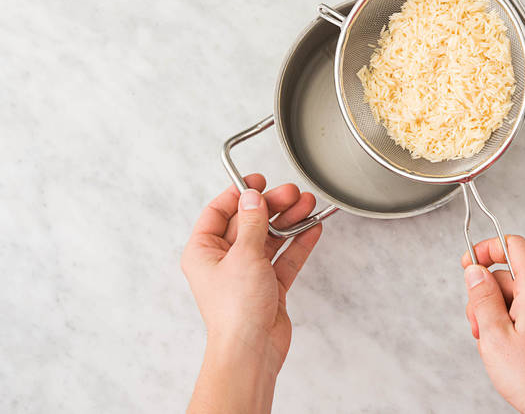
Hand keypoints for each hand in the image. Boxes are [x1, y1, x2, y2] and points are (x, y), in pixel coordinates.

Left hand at [182, 174, 321, 413]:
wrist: (252, 351)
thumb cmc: (236, 311)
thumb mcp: (243, 255)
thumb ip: (251, 222)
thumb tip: (252, 198)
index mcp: (203, 252)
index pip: (218, 212)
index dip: (238, 194)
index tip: (258, 181)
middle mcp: (224, 261)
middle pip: (248, 223)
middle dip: (272, 206)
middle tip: (292, 193)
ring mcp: (247, 274)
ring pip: (269, 239)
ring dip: (289, 222)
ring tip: (308, 205)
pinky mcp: (269, 287)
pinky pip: (284, 258)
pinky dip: (298, 243)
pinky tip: (312, 228)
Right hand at [462, 236, 524, 413]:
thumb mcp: (494, 335)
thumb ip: (482, 297)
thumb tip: (475, 271)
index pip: (513, 245)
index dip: (487, 248)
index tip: (470, 261)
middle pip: (508, 274)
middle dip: (486, 295)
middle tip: (479, 325)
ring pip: (515, 294)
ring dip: (496, 312)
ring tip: (494, 342)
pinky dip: (510, 320)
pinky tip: (506, 345)